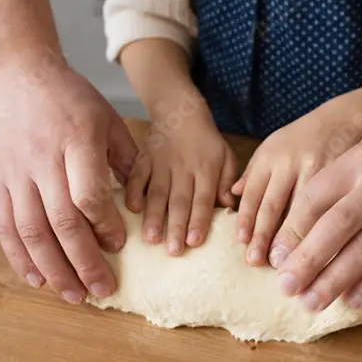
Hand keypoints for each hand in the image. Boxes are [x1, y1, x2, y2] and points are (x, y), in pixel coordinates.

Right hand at [0, 55, 136, 302]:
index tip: (119, 244)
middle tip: (103, 290)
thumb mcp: (107, 119)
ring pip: (30, 230)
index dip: (104, 225)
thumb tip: (143, 202)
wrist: (17, 75)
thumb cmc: (70, 97)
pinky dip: (19, 256)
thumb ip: (126, 160)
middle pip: (60, 221)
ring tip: (73, 294)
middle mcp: (42, 160)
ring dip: (53, 268)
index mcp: (75, 141)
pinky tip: (37, 278)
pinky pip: (4, 225)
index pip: (88, 195)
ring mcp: (15, 172)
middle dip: (84, 261)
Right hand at [126, 103, 237, 253]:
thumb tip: (228, 205)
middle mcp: (183, 168)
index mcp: (206, 168)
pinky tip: (132, 210)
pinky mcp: (144, 158)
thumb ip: (229, 180)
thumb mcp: (226, 155)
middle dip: (175, 226)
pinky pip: (137, 175)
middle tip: (173, 251)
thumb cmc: (207, 140)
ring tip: (151, 239)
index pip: (202, 198)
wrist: (180, 111)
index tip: (194, 242)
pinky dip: (133, 191)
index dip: (198, 220)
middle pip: (179, 200)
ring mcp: (161, 163)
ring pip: (157, 192)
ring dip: (153, 217)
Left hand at [232, 99, 361, 265]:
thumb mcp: (275, 145)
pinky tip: (316, 249)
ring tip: (284, 264)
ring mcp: (318, 171)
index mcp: (271, 156)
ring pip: (300, 212)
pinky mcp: (342, 179)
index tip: (241, 242)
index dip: (246, 220)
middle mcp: (291, 163)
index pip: (254, 193)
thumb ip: (254, 171)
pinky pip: (328, 209)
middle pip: (273, 206)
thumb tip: (232, 195)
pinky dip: (319, 232)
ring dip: (291, 240)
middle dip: (263, 236)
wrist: (348, 118)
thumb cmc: (306, 137)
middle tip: (256, 262)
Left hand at [267, 105, 361, 310]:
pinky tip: (354, 301)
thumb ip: (344, 173)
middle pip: (338, 228)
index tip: (277, 256)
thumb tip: (306, 213)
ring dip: (336, 280)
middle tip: (286, 287)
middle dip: (308, 261)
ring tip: (312, 302)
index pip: (318, 198)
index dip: (294, 230)